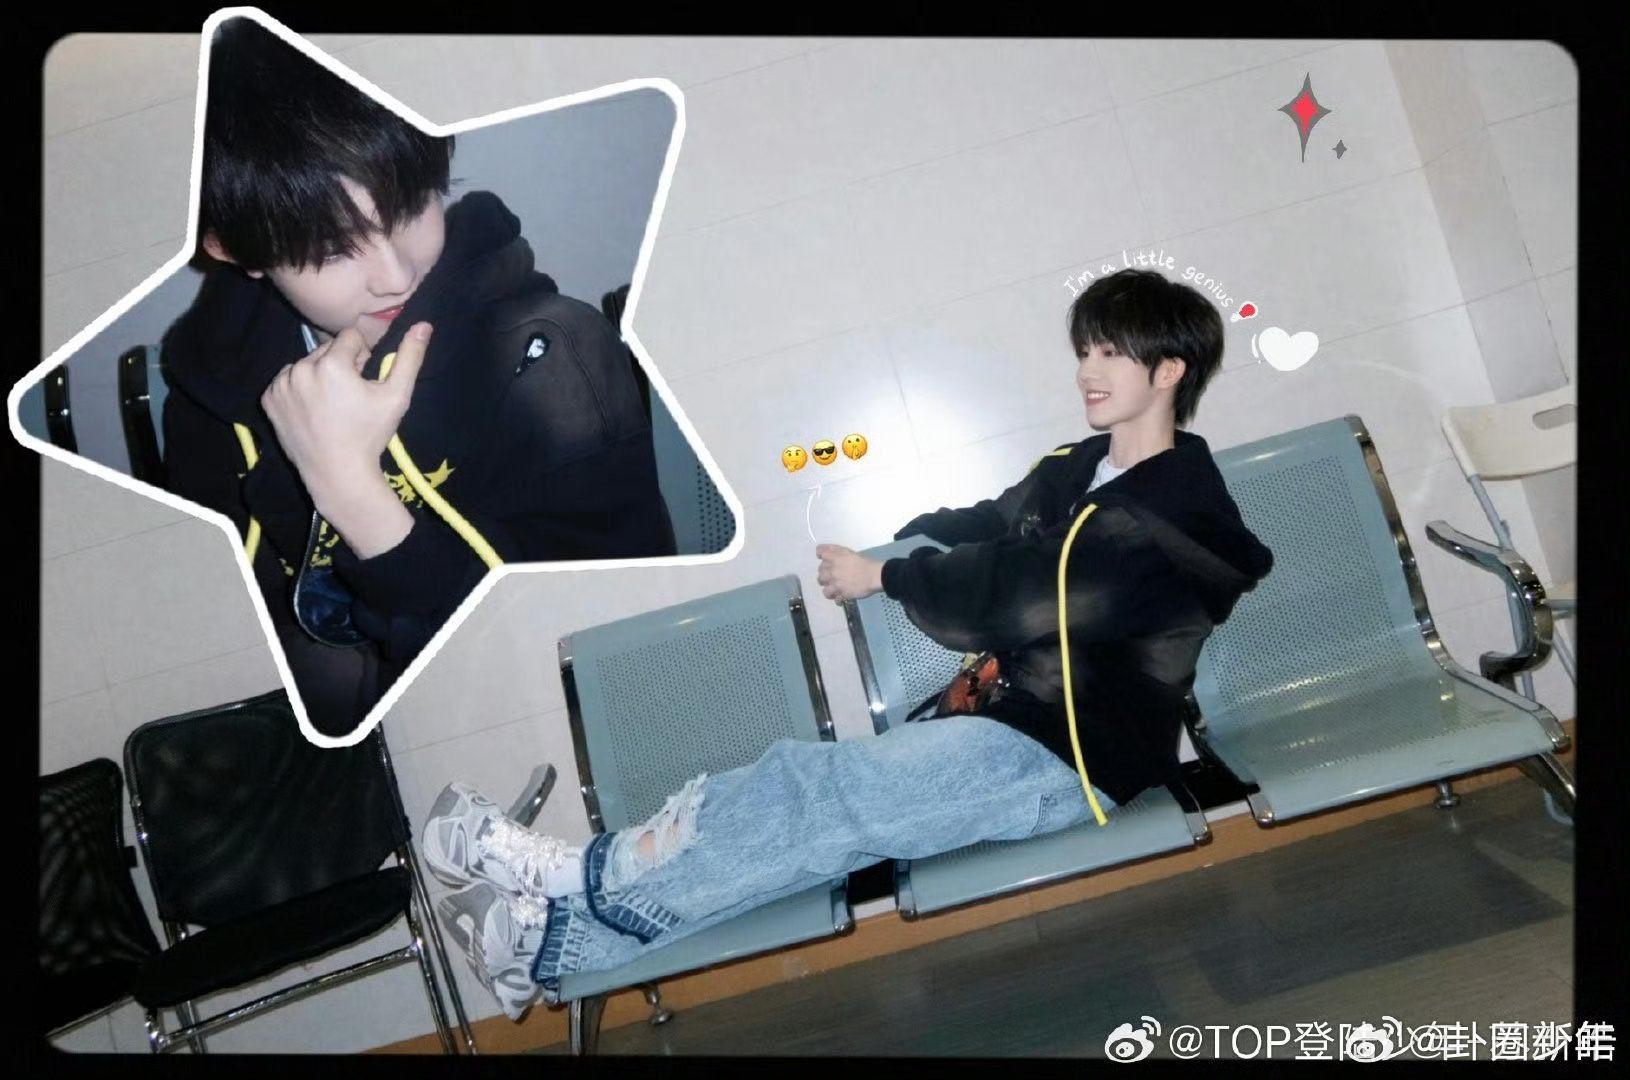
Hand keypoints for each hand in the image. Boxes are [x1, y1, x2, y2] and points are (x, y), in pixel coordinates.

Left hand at [261, 321, 432, 557]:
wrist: (337, 474)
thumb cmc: (370, 435)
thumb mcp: (397, 396)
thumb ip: (409, 357)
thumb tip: (424, 325)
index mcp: (331, 363)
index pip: (350, 337)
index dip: (363, 357)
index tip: (364, 382)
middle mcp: (301, 368)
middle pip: (327, 350)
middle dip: (340, 365)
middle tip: (349, 398)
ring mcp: (281, 385)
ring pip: (306, 365)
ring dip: (318, 376)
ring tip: (330, 406)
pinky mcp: (268, 399)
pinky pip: (287, 382)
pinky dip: (298, 391)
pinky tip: (312, 412)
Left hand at [815, 543, 883, 601]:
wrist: (874, 575)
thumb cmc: (865, 562)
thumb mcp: (849, 552)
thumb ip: (836, 551)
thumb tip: (823, 553)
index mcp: (834, 557)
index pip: (819, 552)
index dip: (821, 555)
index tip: (824, 558)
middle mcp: (832, 570)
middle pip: (820, 574)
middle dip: (825, 576)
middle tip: (832, 577)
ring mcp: (836, 584)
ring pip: (825, 590)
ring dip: (829, 590)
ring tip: (835, 590)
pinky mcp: (842, 594)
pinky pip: (836, 600)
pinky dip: (838, 600)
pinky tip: (841, 598)